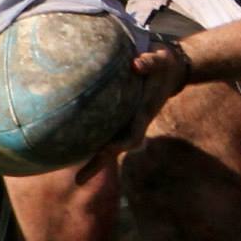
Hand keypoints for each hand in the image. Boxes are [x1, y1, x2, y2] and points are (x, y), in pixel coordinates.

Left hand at [71, 36, 190, 184]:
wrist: (170, 70)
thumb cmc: (164, 64)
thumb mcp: (161, 60)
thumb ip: (150, 62)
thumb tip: (136, 64)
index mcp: (144, 112)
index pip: (132, 134)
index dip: (120, 144)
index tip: (107, 151)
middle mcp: (134, 122)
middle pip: (116, 148)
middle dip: (99, 163)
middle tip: (79, 180)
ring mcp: (127, 122)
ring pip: (108, 144)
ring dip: (93, 160)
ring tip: (76, 178)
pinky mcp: (119, 116)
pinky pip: (103, 132)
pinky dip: (89, 142)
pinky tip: (70, 147)